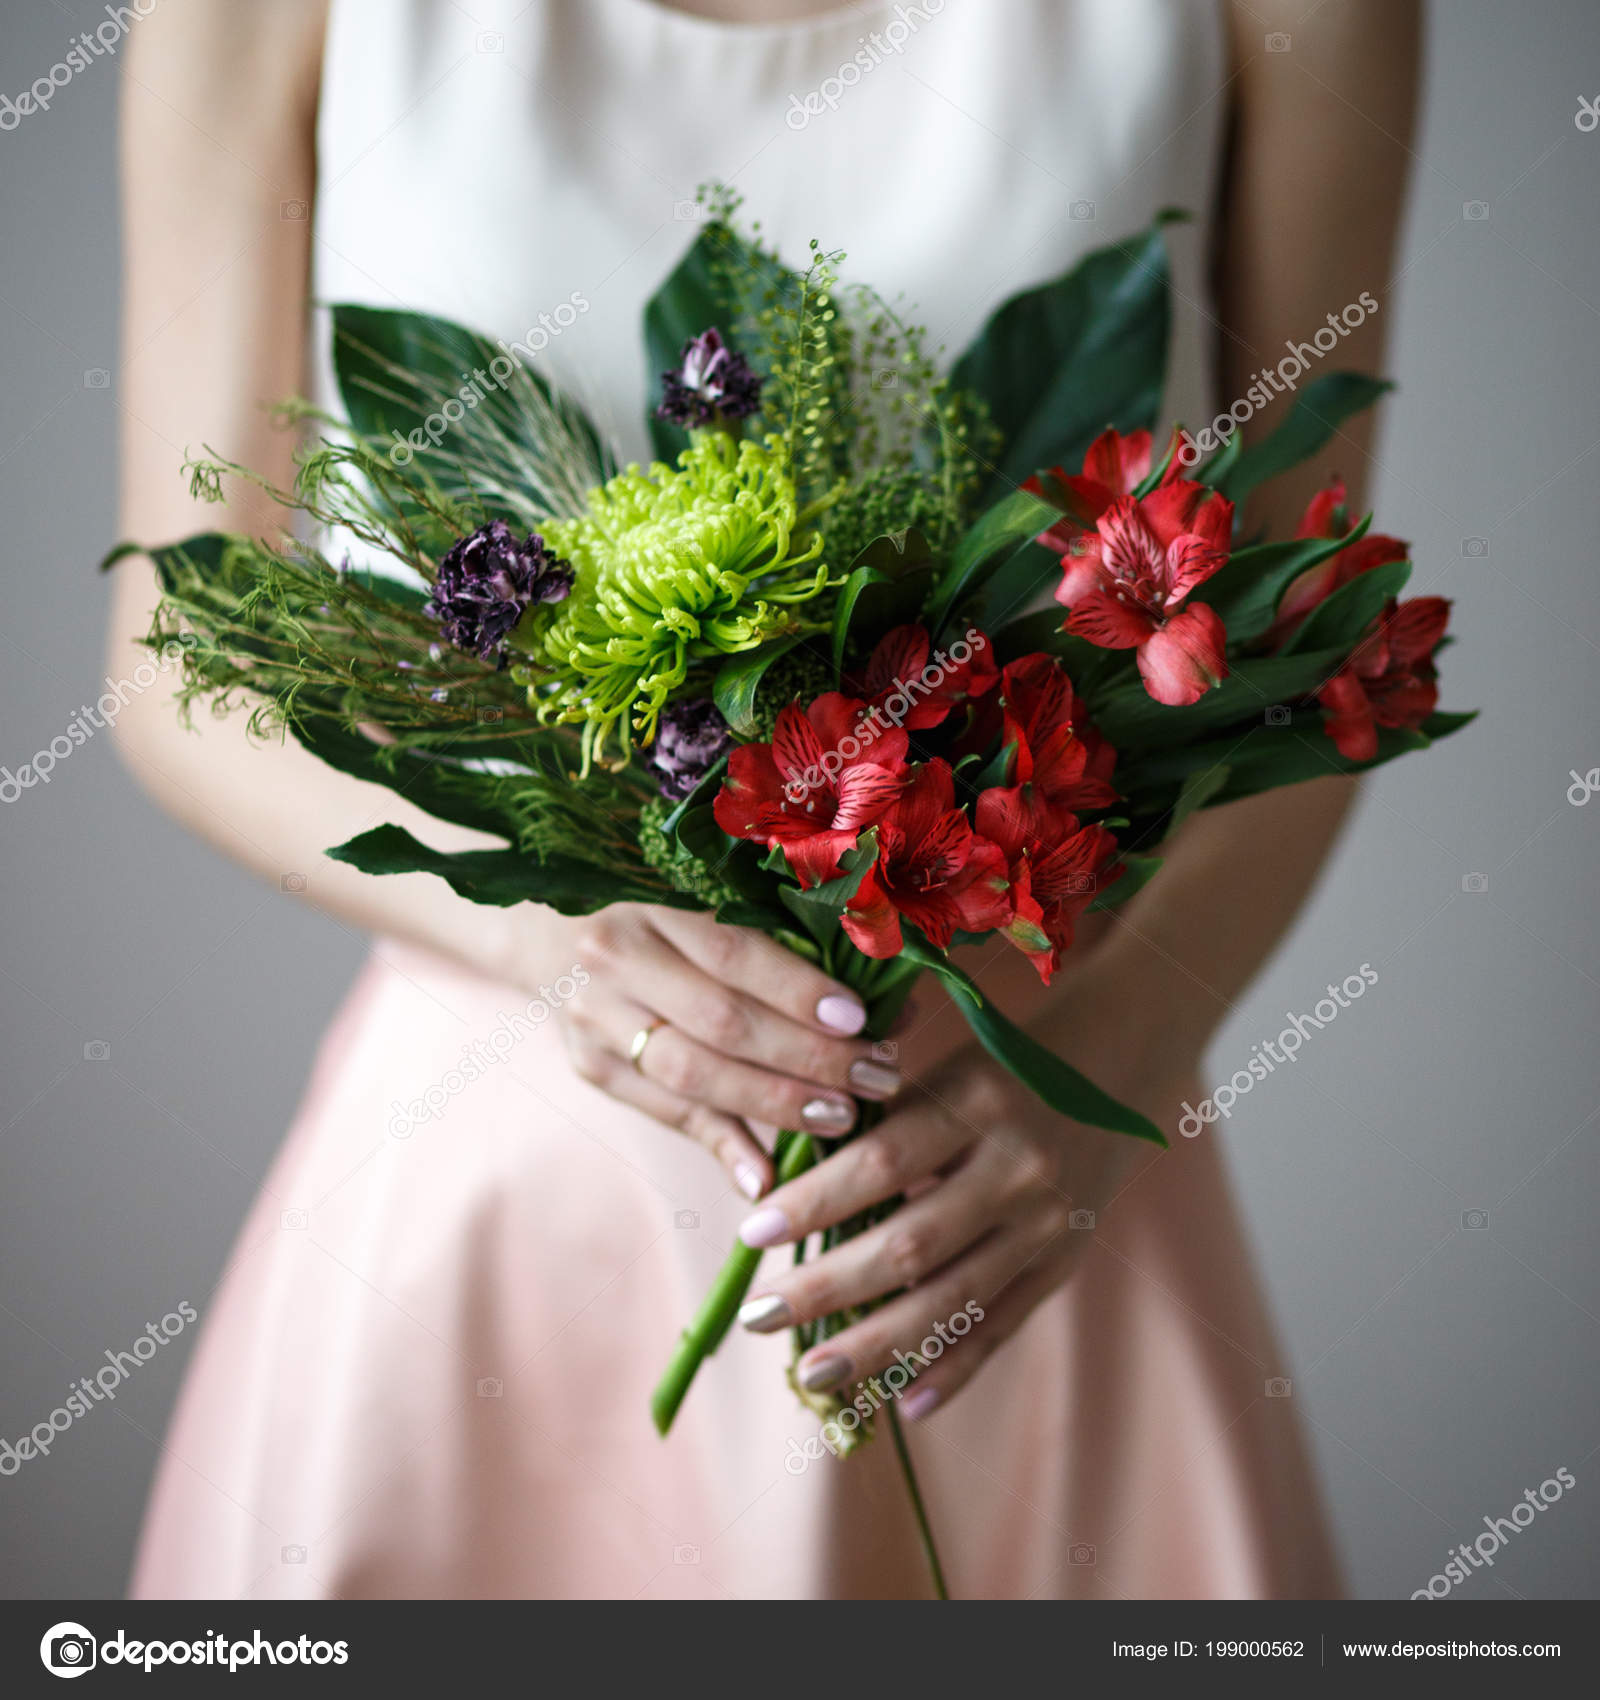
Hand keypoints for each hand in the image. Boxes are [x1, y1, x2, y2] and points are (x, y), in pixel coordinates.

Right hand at [558, 905, 902, 1198]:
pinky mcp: (591, 1069)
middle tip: (875, 1077)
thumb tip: (892, 1003)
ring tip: (840, 1119)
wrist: (551, 932)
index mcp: (651, 905)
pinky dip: (722, 1147)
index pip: (734, 953)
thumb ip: (788, 950)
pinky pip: (667, 1115)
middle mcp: (614, 960)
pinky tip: (766, 1179)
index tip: (862, 1021)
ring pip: (693, 1075)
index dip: (800, 991)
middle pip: (719, 1021)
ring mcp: (594, 1019)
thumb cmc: (663, 915)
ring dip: (774, 1104)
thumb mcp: (708, 908)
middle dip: (806, 1057)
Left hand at [732, 1033, 1163, 1419]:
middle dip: (827, 1288)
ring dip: (875, 1346)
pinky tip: (903, 1403)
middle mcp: (1016, 1166)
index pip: (880, 1161)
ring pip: (951, 1299)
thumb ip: (876, 1115)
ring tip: (811, 1374)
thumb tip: (785, 1175)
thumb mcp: (942, 1066)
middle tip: (759, 1314)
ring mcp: (1046, 1222)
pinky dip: (953, 1368)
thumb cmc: (997, 1067)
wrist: (1115, 1067)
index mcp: (974, 1100)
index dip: (814, 1202)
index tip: (751, 1233)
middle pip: (910, 1244)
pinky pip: (1002, 1326)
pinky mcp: (1064, 1262)